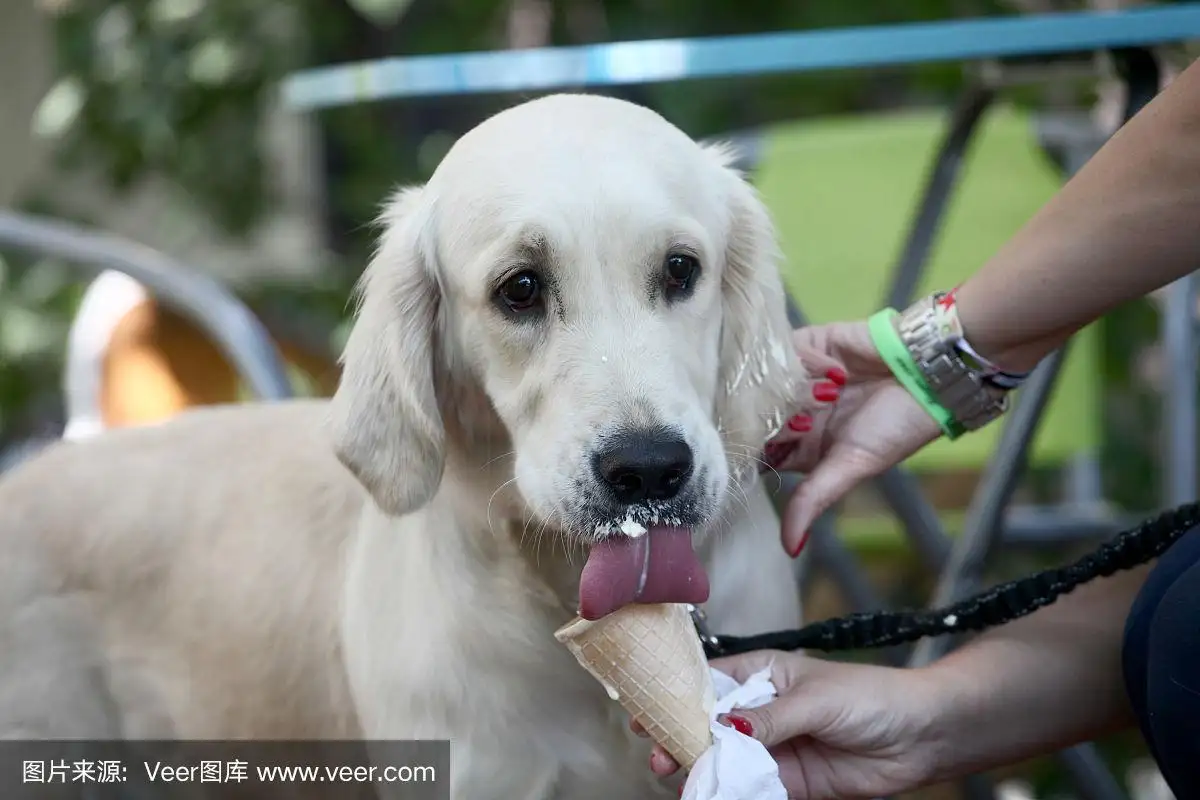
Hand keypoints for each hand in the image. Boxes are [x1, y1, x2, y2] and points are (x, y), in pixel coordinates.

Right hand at [634, 650, 946, 798]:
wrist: (920, 736)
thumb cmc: (870, 697)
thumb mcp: (814, 699)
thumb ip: (768, 720)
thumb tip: (722, 727)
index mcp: (761, 675)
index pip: (707, 683)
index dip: (675, 696)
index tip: (647, 711)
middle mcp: (760, 712)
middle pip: (706, 726)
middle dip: (679, 738)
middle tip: (660, 755)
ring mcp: (771, 749)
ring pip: (723, 760)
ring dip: (700, 770)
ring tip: (681, 779)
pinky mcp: (787, 782)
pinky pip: (750, 790)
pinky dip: (729, 795)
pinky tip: (712, 796)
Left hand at [762, 321, 942, 554]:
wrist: (931, 373)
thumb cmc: (898, 426)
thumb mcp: (852, 466)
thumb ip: (813, 500)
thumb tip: (789, 548)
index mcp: (803, 448)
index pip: (757, 451)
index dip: (755, 449)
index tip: (768, 447)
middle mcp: (795, 413)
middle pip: (753, 415)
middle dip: (780, 418)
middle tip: (811, 419)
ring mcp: (797, 379)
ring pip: (765, 382)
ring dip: (798, 390)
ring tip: (833, 396)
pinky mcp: (806, 346)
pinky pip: (785, 350)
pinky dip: (809, 363)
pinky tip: (838, 373)